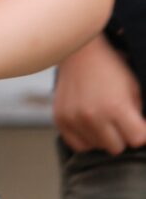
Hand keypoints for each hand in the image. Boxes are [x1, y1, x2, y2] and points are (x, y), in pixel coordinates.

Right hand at [54, 34, 145, 153]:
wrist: (79, 51)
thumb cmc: (110, 67)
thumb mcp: (133, 87)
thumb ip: (138, 115)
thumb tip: (140, 136)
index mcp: (115, 107)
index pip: (138, 140)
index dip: (140, 132)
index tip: (137, 124)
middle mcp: (92, 116)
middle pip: (117, 148)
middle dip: (121, 135)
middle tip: (117, 118)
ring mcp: (74, 118)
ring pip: (98, 147)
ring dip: (103, 136)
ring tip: (101, 115)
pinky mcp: (60, 119)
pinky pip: (79, 145)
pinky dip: (86, 138)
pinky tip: (89, 122)